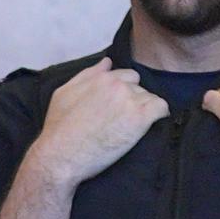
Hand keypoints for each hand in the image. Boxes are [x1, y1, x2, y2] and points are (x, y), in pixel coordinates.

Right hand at [26, 59, 168, 186]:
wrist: (61, 156)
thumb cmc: (58, 129)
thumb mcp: (63, 94)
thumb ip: (87, 75)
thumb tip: (107, 62)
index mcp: (100, 78)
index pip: (124, 76)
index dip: (121, 91)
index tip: (116, 106)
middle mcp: (117, 84)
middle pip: (137, 86)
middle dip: (132, 98)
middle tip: (122, 119)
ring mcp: (129, 100)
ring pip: (149, 98)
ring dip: (143, 109)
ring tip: (131, 127)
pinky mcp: (140, 118)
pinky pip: (161, 108)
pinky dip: (159, 115)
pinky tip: (150, 125)